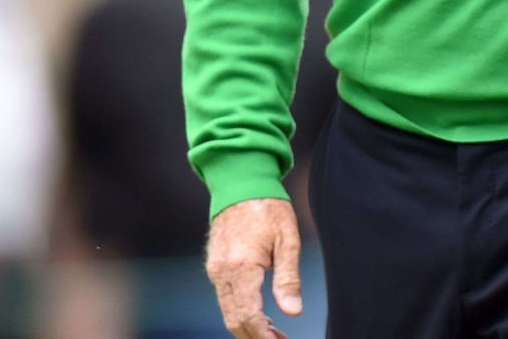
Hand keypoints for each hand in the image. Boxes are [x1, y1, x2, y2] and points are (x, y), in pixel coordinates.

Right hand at [205, 198, 301, 338]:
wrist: (241, 183)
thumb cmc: (268, 207)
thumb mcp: (288, 239)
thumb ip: (288, 278)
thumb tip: (293, 311)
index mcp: (242, 267)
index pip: (248, 314)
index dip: (263, 335)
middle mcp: (222, 272)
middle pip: (234, 319)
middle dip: (255, 336)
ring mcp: (215, 270)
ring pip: (227, 311)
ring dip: (248, 327)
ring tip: (273, 334)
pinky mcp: (215, 267)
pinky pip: (225, 298)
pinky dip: (240, 312)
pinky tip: (260, 316)